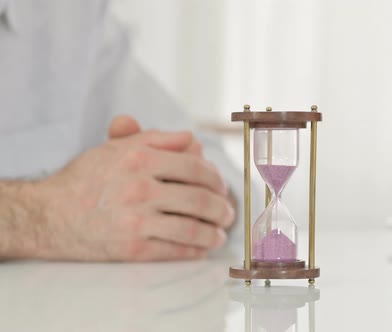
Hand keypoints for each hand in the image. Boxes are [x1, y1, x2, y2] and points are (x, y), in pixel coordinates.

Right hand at [32, 116, 234, 260]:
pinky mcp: (131, 249)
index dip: (216, 179)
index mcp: (139, 158)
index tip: (222, 187)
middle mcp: (139, 188)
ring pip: (192, 228)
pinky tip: (201, 248)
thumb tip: (194, 140)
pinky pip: (175, 250)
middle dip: (222, 208)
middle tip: (228, 213)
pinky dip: (194, 250)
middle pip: (200, 200)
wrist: (48, 215)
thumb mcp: (117, 148)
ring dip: (214, 233)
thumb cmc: (87, 178)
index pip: (195, 168)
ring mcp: (136, 220)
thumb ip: (157, 138)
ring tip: (219, 233)